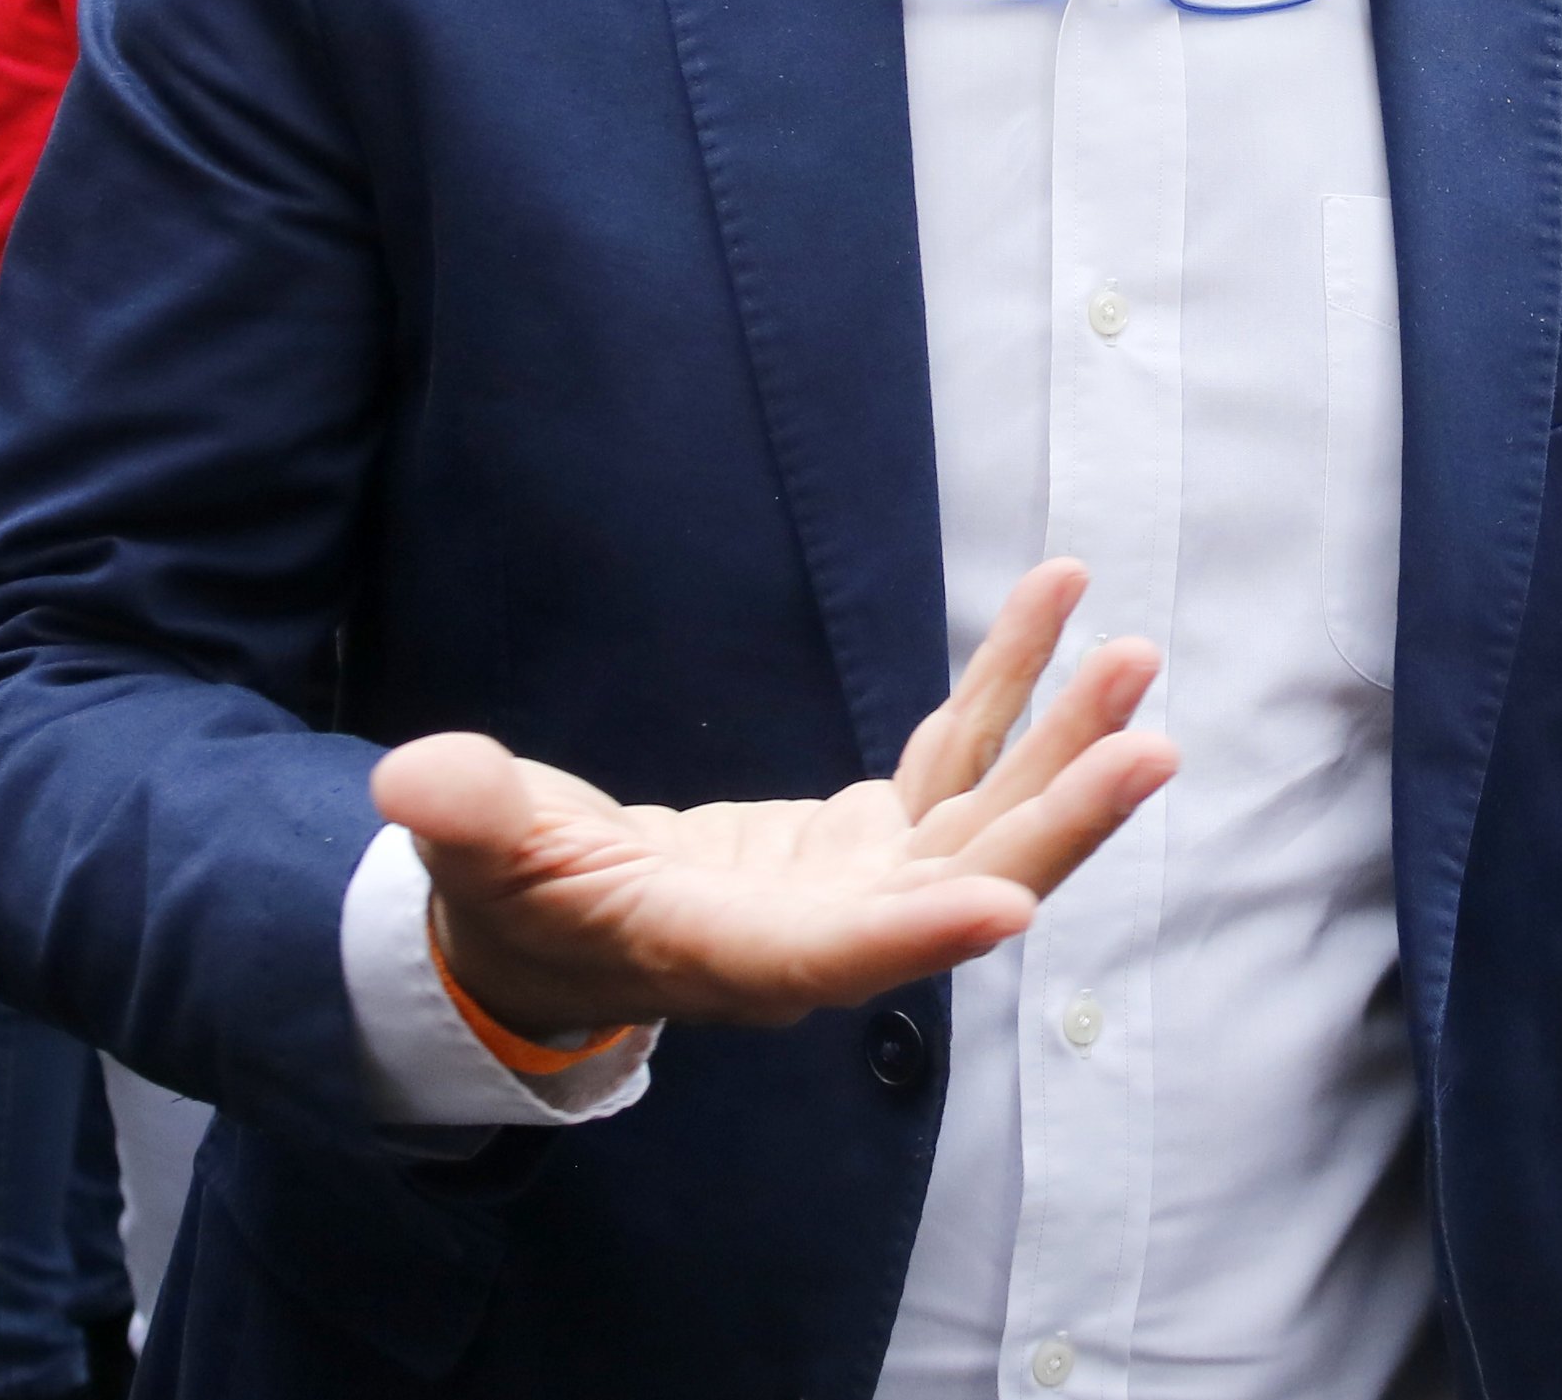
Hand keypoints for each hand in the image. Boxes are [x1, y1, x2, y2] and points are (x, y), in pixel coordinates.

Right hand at [379, 557, 1174, 1037]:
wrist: (559, 929)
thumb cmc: (512, 904)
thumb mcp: (480, 858)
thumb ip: (467, 820)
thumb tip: (413, 782)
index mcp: (733, 959)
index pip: (840, 958)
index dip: (922, 934)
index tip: (1013, 906)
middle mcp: (826, 935)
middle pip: (962, 885)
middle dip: (1057, 821)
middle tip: (1148, 745)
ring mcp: (865, 884)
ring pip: (988, 817)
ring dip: (1064, 741)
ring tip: (1135, 655)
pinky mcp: (878, 834)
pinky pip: (961, 752)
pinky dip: (1010, 685)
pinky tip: (1058, 602)